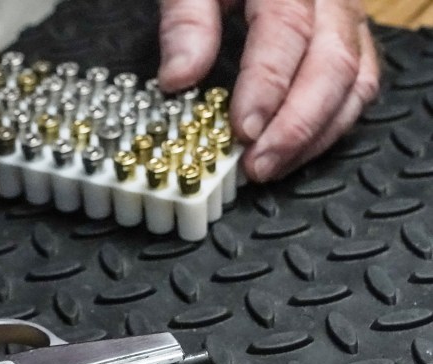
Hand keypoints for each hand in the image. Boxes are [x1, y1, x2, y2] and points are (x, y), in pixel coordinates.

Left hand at [158, 0, 379, 181]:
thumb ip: (186, 21)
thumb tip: (179, 78)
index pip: (286, 30)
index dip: (267, 85)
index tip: (243, 128)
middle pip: (332, 63)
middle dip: (295, 125)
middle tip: (257, 165)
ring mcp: (348, 20)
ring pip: (355, 81)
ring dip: (316, 135)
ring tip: (273, 168)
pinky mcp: (351, 41)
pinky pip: (360, 86)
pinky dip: (332, 126)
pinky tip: (296, 152)